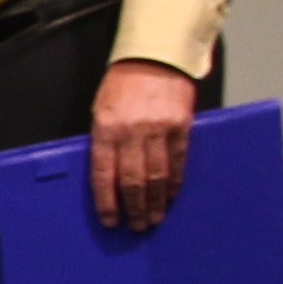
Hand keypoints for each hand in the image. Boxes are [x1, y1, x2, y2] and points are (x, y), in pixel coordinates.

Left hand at [90, 56, 198, 229]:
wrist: (155, 56)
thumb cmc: (123, 84)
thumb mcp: (101, 109)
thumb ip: (104, 141)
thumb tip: (108, 176)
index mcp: (106, 128)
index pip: (104, 173)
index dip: (107, 201)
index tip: (110, 220)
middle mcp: (132, 131)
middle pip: (132, 180)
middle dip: (134, 208)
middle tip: (137, 226)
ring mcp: (158, 129)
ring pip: (156, 176)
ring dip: (154, 202)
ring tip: (153, 218)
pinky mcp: (181, 126)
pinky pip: (178, 162)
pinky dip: (174, 182)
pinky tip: (170, 196)